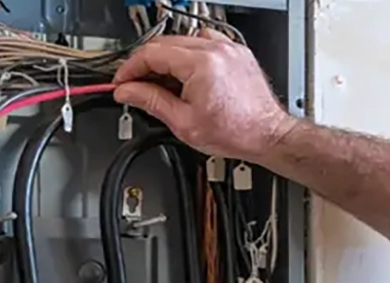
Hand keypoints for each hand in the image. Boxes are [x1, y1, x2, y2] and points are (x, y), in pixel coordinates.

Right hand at [112, 30, 298, 159]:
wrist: (267, 134)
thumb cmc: (235, 132)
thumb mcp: (184, 123)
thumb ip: (151, 102)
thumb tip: (127, 92)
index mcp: (201, 64)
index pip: (151, 53)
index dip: (130, 68)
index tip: (122, 81)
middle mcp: (216, 49)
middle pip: (165, 43)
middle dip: (145, 64)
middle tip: (135, 85)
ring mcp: (228, 48)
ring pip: (183, 40)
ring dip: (167, 58)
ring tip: (162, 83)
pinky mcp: (236, 52)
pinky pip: (205, 42)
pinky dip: (189, 55)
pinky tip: (186, 75)